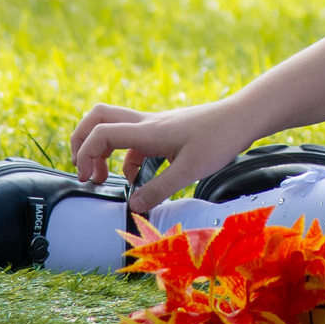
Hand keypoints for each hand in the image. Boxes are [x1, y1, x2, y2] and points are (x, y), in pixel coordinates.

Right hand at [69, 98, 259, 213]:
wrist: (243, 117)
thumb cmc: (219, 139)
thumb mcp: (190, 170)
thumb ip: (160, 189)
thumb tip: (133, 206)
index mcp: (148, 131)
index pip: (102, 133)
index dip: (86, 154)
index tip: (88, 179)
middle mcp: (146, 124)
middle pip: (99, 117)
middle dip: (82, 140)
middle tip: (83, 169)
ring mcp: (155, 126)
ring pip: (115, 128)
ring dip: (102, 151)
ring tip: (104, 178)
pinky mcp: (164, 132)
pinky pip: (134, 141)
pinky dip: (126, 158)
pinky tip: (136, 178)